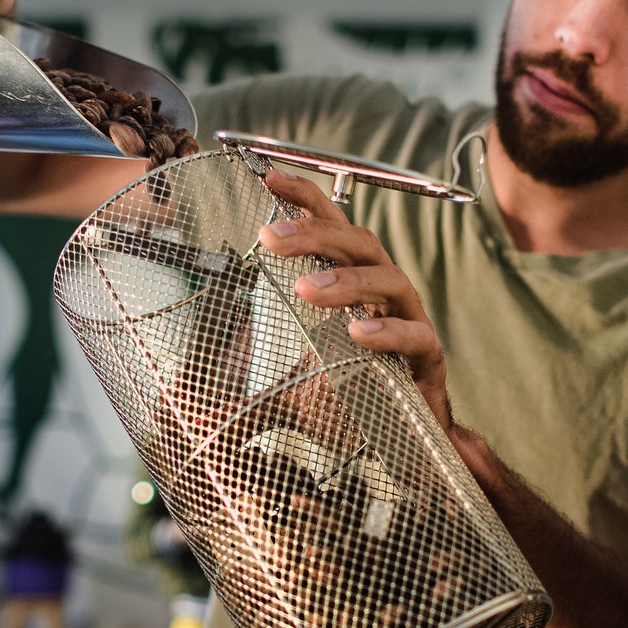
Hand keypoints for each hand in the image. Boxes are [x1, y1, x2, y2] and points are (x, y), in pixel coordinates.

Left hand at [255, 169, 453, 430]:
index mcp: (355, 284)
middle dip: (315, 234)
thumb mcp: (292, 394)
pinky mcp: (428, 361)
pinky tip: (358, 335)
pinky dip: (388, 332)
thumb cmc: (351, 402)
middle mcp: (384, 295)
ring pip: (390, 280)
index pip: (334, 226)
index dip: (306, 198)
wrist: (405, 448)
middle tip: (270, 238)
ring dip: (346, 281)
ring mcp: (410, 323)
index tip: (268, 178)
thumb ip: (249, 399)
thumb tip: (200, 415)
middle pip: (359, 243)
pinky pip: (416, 336)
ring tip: (306, 290)